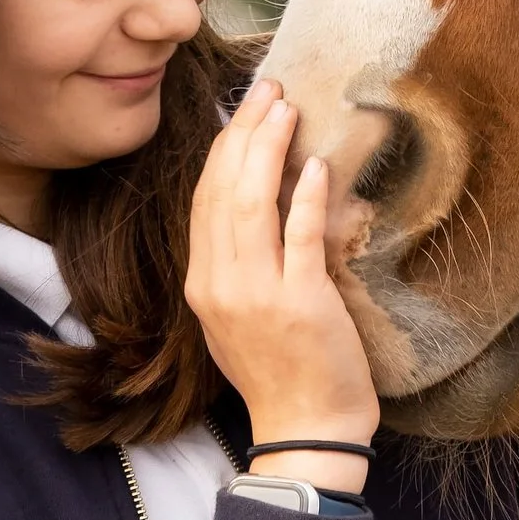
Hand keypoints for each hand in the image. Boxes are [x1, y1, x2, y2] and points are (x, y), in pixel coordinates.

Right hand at [185, 78, 379, 487]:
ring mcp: (258, 293)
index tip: (245, 110)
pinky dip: (305, 198)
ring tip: (286, 108)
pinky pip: (299, 237)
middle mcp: (220, 283)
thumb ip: (238, 265)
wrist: (305, 430)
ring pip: (251, 205)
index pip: (205, 199)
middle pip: (223, 190)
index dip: (224, 149)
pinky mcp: (300, 303)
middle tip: (268, 89)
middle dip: (244, 132)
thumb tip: (254, 207)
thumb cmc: (280, 374)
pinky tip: (315, 166)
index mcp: (203, 283)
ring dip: (269, 150)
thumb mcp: (237, 317)